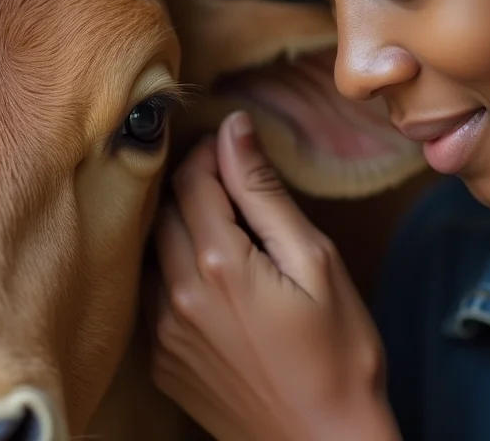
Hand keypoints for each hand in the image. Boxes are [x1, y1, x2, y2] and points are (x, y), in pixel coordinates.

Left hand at [149, 111, 400, 440]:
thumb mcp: (314, 259)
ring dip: (180, 220)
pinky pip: (151, 290)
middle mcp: (176, 295)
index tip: (234, 141)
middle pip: (166, 208)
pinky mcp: (163, 359)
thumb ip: (265, 193)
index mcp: (219, 264)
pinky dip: (174, 262)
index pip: (192, 180)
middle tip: (234, 177)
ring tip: (224, 217)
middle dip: (195, 180)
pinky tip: (211, 267)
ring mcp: (163, 332)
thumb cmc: (338, 350)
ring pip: (153, 246)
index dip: (211, 151)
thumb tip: (235, 131)